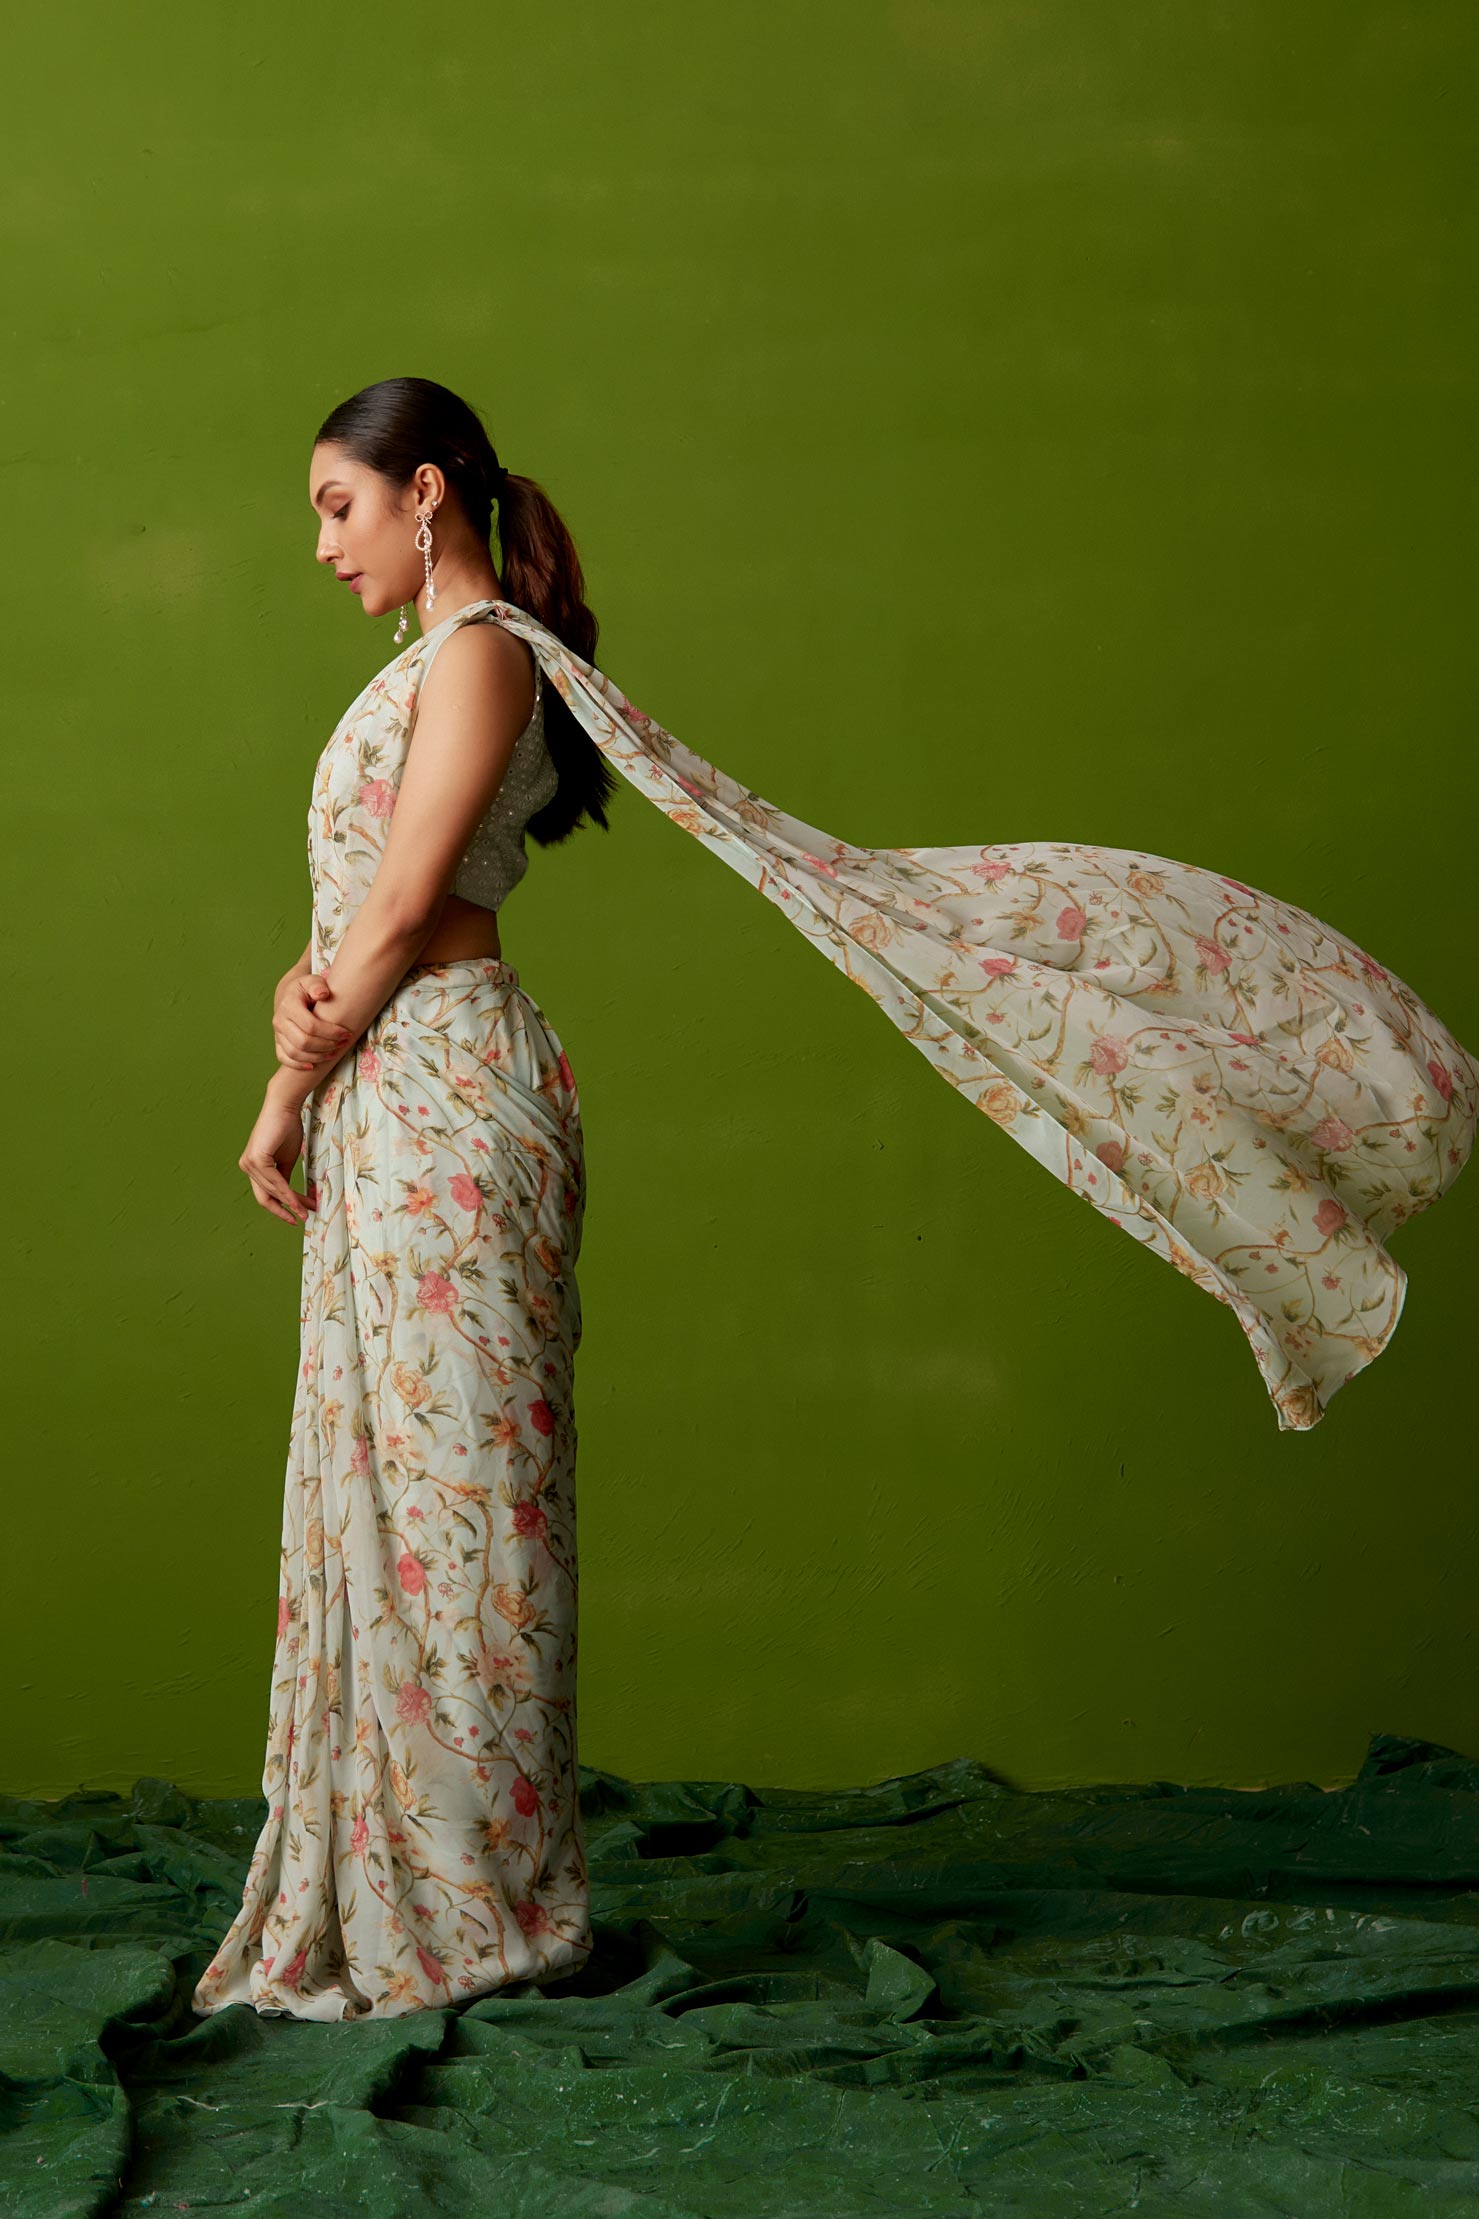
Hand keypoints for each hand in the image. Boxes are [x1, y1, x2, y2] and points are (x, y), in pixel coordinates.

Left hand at [240, 1089, 312, 1227]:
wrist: (285, 1107)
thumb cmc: (287, 1128)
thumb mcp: (287, 1159)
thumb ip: (284, 1177)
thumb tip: (289, 1196)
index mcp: (252, 1167)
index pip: (265, 1194)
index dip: (280, 1208)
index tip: (297, 1216)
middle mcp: (247, 1167)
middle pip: (266, 1197)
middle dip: (287, 1209)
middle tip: (305, 1217)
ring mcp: (249, 1164)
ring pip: (272, 1192)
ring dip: (292, 1203)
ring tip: (308, 1210)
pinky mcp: (256, 1160)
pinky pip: (274, 1183)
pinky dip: (288, 1194)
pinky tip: (298, 1201)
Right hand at [274, 971, 354, 1071]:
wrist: (290, 995)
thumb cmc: (307, 989)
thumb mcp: (312, 981)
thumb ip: (317, 985)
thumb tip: (322, 994)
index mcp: (288, 1005)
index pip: (310, 1025)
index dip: (330, 1032)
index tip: (346, 1033)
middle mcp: (279, 1020)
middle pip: (303, 1042)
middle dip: (326, 1046)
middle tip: (342, 1043)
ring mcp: (277, 1033)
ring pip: (294, 1053)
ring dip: (317, 1057)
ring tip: (334, 1053)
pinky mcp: (277, 1042)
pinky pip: (284, 1058)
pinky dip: (298, 1065)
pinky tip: (313, 1066)